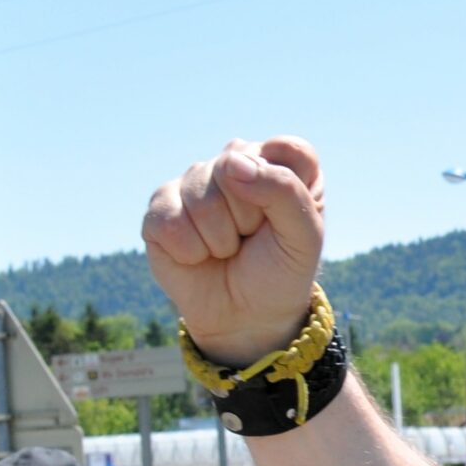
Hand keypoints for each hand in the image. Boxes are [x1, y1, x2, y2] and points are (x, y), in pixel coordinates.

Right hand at [143, 137, 326, 364]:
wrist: (246, 316)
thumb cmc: (279, 272)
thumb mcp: (304, 238)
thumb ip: (284, 192)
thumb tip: (232, 165)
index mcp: (282, 165)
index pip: (287, 149)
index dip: (285, 189)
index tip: (284, 221)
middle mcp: (237, 163)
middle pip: (236, 167)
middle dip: (248, 218)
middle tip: (251, 239)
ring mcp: (195, 181)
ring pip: (201, 196)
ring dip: (220, 239)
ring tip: (226, 249)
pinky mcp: (161, 205)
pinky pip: (170, 219)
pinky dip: (190, 251)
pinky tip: (198, 256)